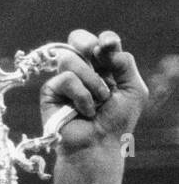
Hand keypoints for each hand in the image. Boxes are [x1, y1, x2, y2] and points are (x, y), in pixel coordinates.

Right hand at [42, 30, 146, 156]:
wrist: (97, 145)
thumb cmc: (117, 121)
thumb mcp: (133, 88)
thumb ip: (124, 62)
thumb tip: (104, 46)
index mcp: (103, 67)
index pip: (101, 42)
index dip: (105, 39)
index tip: (109, 45)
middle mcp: (83, 71)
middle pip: (78, 39)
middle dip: (86, 42)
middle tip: (95, 52)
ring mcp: (65, 81)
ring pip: (70, 59)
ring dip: (91, 80)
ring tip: (99, 101)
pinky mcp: (50, 93)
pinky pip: (65, 79)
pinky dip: (80, 94)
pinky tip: (85, 110)